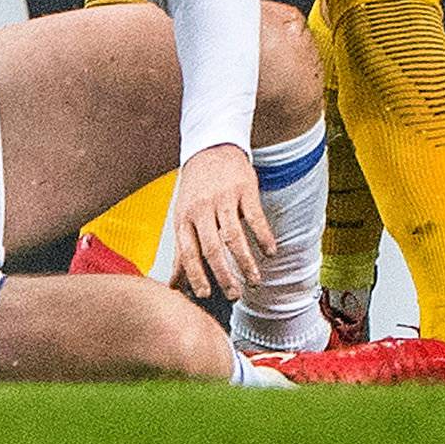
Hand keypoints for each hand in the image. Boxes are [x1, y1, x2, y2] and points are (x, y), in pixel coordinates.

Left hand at [170, 143, 270, 304]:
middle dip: (224, 276)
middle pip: (212, 248)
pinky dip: (264, 237)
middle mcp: (201, 209)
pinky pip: (255, 217)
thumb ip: (181, 251)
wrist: (210, 148)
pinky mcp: (244, 190)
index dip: (195, 275)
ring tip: (254, 280)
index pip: (188, 251)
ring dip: (246, 262)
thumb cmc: (195, 190)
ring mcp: (223, 198)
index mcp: (184, 217)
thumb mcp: (182, 216)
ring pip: (234, 237)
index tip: (204, 295)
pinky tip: (270, 252)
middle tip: (234, 295)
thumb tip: (174, 285)